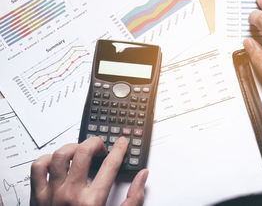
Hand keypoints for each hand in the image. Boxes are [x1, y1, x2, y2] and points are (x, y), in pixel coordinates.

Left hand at [30, 137, 147, 205]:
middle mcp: (71, 195)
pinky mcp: (37, 196)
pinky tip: (57, 163)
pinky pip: (38, 168)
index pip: (110, 165)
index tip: (122, 143)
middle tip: (101, 147)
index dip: (119, 149)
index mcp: (92, 202)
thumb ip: (133, 199)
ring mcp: (52, 194)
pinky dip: (47, 160)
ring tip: (80, 151)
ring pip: (59, 156)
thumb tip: (142, 177)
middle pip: (83, 153)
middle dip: (95, 143)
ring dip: (72, 148)